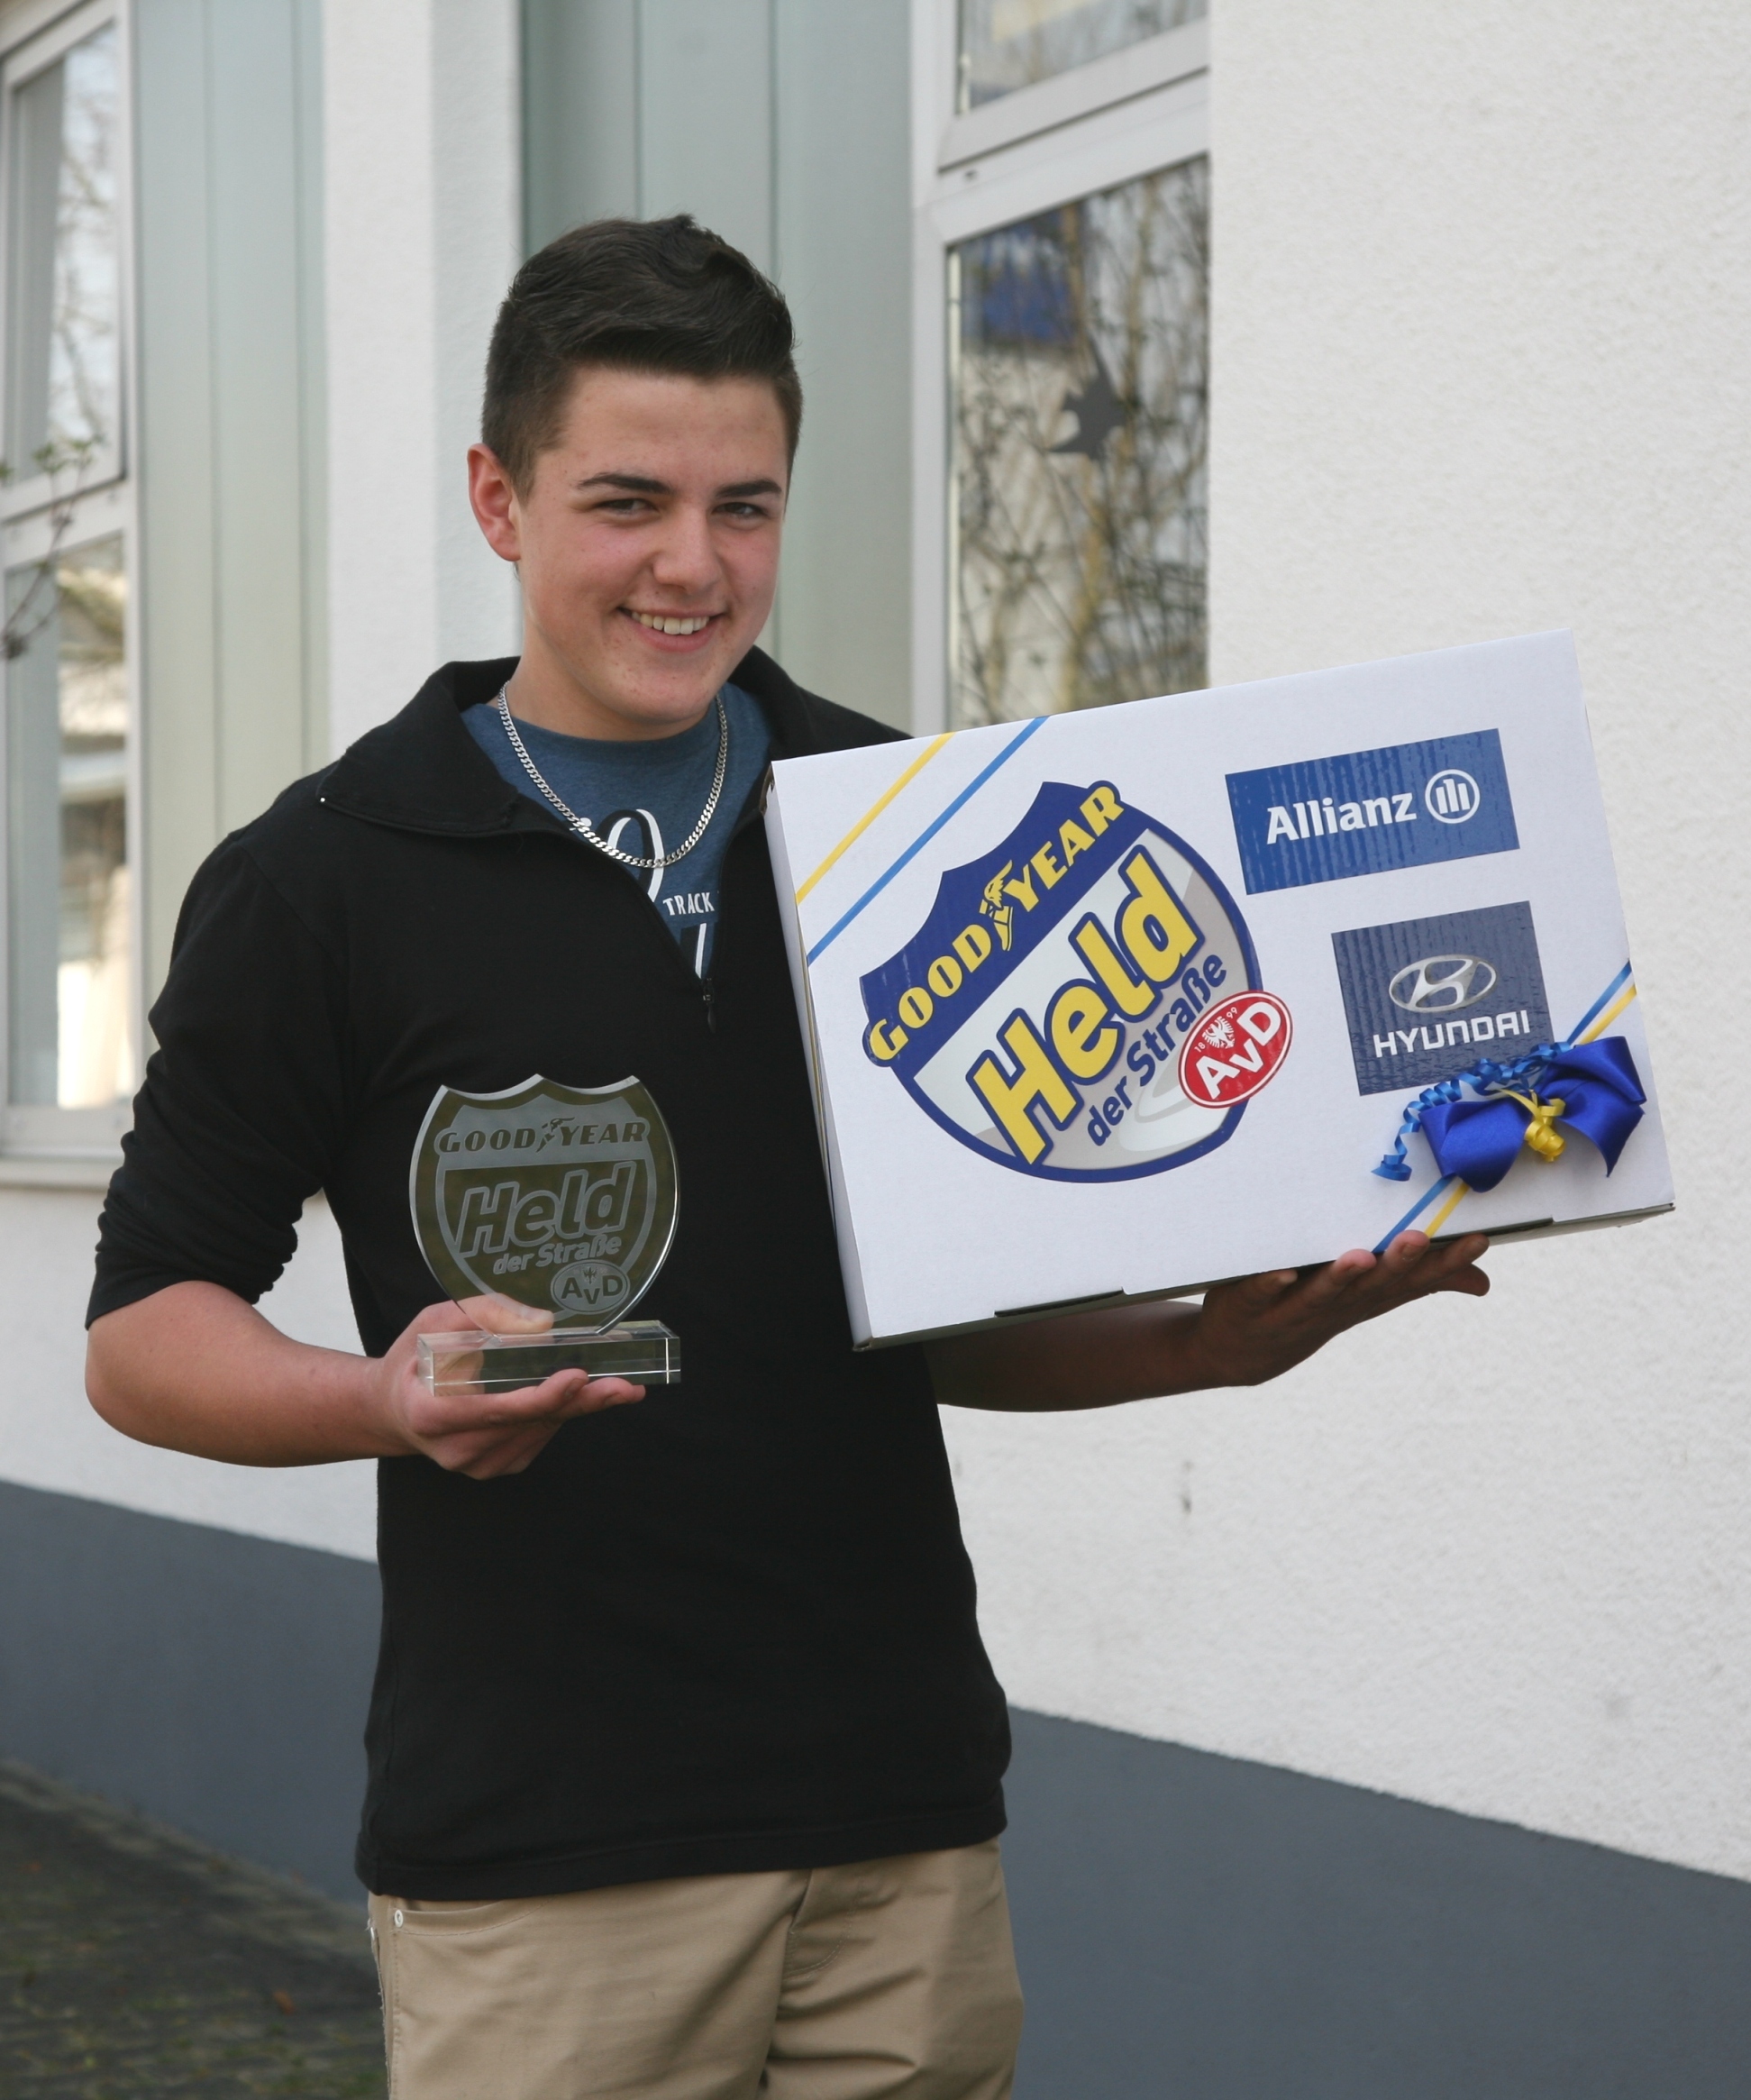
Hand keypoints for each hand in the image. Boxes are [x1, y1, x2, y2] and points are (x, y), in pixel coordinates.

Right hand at [369, 1294, 644, 1478]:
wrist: (394, 1407)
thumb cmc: (416, 1357)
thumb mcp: (436, 1320)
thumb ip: (486, 1314)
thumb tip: (543, 1324)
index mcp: (431, 1414)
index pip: (493, 1409)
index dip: (538, 1397)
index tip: (576, 1377)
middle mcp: (455, 1449)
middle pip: (529, 1423)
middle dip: (582, 1402)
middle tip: (627, 1386)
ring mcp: (477, 1465)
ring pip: (540, 1431)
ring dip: (578, 1407)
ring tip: (614, 1383)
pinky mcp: (496, 1467)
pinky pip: (538, 1437)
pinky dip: (559, 1414)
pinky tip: (570, 1394)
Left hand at [1182, 1229, 1490, 1389]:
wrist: (1239, 1353)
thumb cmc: (1312, 1310)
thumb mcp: (1367, 1300)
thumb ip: (1419, 1283)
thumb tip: (1483, 1282)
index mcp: (1364, 1299)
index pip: (1412, 1282)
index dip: (1445, 1264)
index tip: (1479, 1239)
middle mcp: (1335, 1307)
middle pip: (1370, 1287)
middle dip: (1396, 1264)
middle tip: (1419, 1238)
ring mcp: (1291, 1310)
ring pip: (1321, 1293)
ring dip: (1340, 1277)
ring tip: (1361, 1257)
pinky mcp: (1249, 1304)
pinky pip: (1260, 1293)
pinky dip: (1271, 1284)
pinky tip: (1282, 1271)